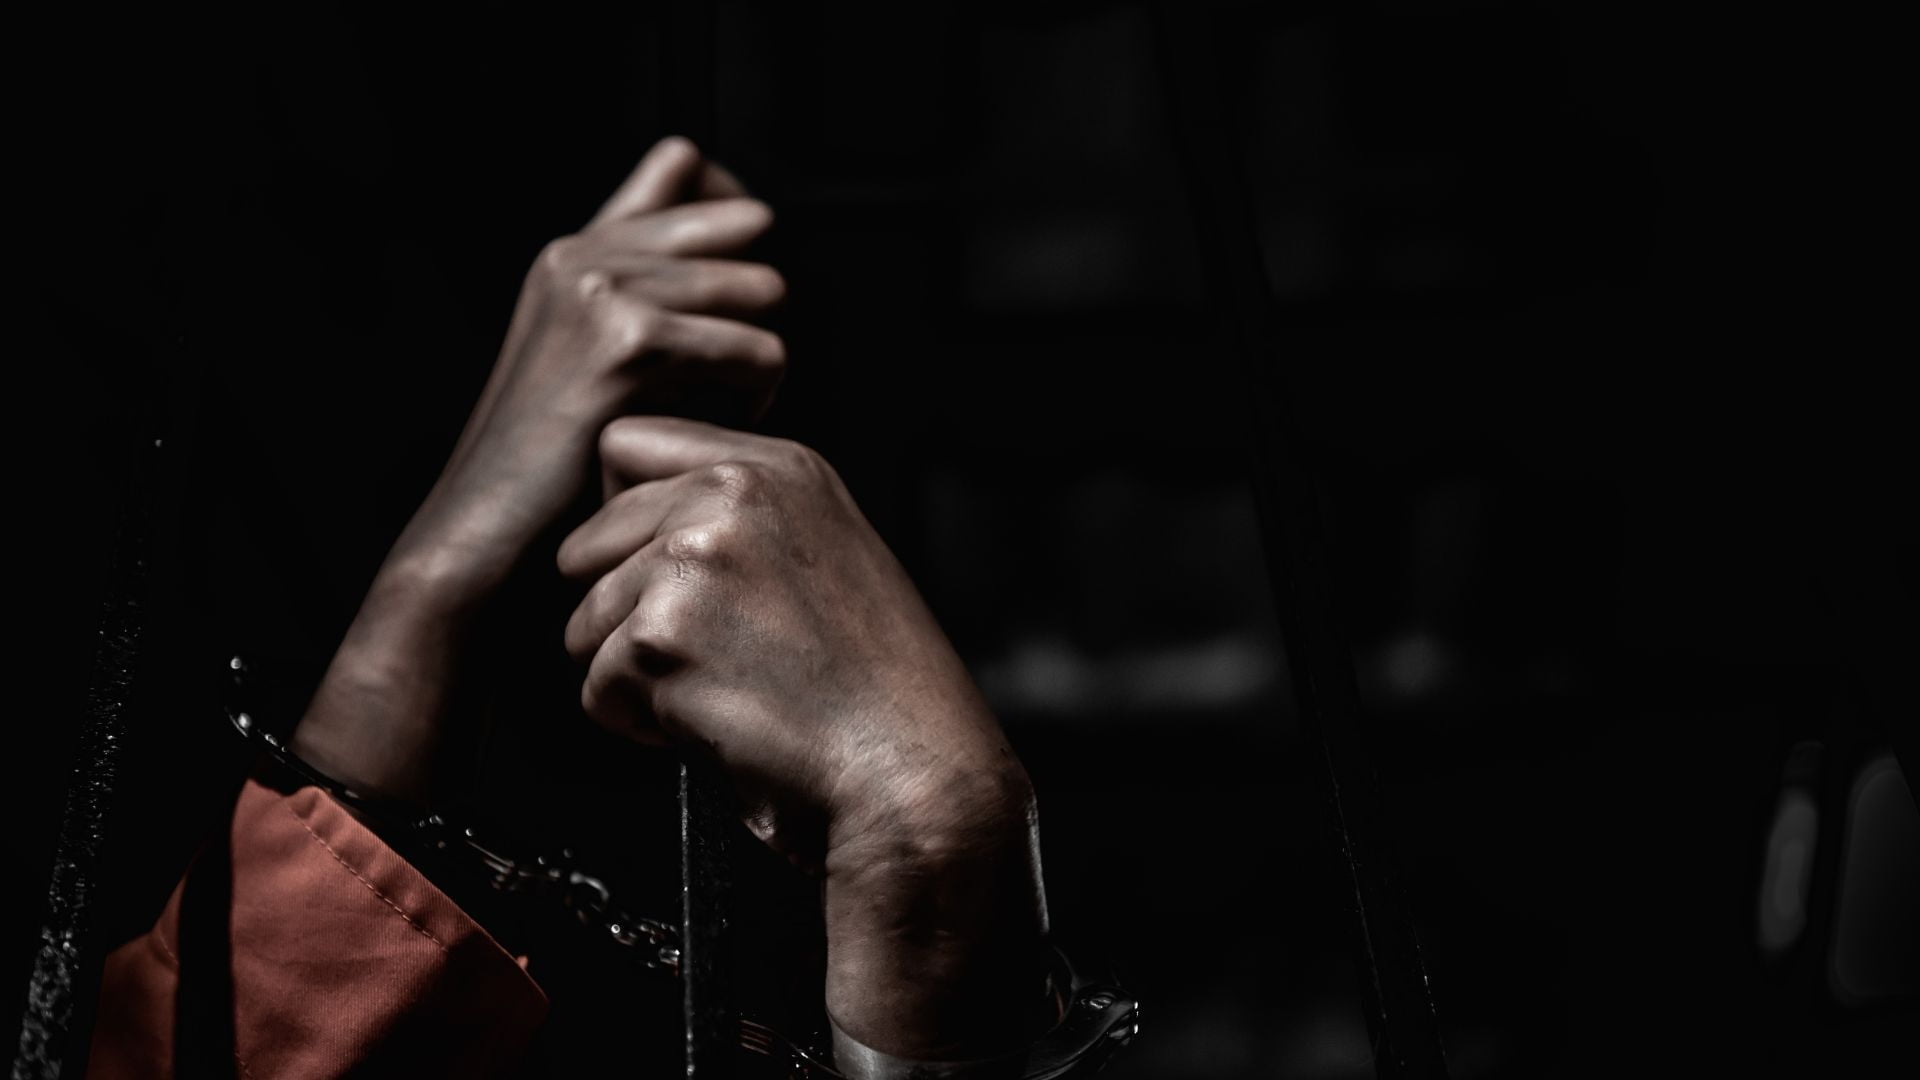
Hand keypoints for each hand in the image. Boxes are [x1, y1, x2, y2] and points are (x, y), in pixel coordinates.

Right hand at [293, 137, 783, 802]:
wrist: (486, 542)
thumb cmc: (554, 471)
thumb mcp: (593, 359)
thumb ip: (645, 277)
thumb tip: (723, 193)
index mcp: (577, 250)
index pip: (684, 162)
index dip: (734, 217)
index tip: (733, 295)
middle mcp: (584, 252)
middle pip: (748, 233)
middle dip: (753, 312)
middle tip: (719, 385)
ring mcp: (600, 289)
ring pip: (764, 292)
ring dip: (757, 362)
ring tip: (707, 416)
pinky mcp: (628, 340)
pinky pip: (758, 351)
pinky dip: (751, 405)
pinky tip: (701, 440)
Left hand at [559, 417, 1048, 1058]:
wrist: (912, 772)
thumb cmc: (880, 690)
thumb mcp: (831, 553)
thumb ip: (745, 519)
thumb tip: (646, 530)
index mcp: (780, 467)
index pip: (627, 447)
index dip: (624, 522)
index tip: (664, 576)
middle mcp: (733, 493)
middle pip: (587, 540)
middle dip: (620, 610)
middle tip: (700, 657)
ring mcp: (694, 559)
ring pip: (583, 620)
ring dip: (632, 674)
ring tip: (722, 693)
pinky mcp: (661, 637)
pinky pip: (594, 688)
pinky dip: (639, 725)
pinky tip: (715, 724)